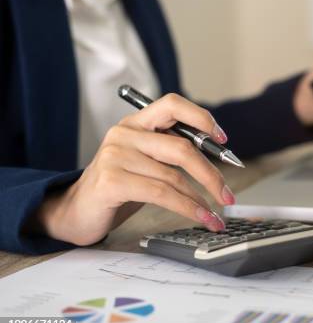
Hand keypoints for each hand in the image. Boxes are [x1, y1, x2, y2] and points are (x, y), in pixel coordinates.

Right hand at [36, 94, 233, 245]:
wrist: (75, 211)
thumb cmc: (118, 186)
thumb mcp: (146, 161)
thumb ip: (172, 152)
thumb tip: (217, 158)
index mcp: (136, 123)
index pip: (173, 104)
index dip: (201, 117)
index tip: (223, 139)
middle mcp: (124, 134)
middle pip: (182, 147)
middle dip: (211, 173)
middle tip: (228, 194)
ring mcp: (115, 156)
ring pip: (174, 176)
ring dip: (202, 199)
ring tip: (216, 215)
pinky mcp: (112, 181)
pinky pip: (162, 194)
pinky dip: (188, 208)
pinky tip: (201, 217)